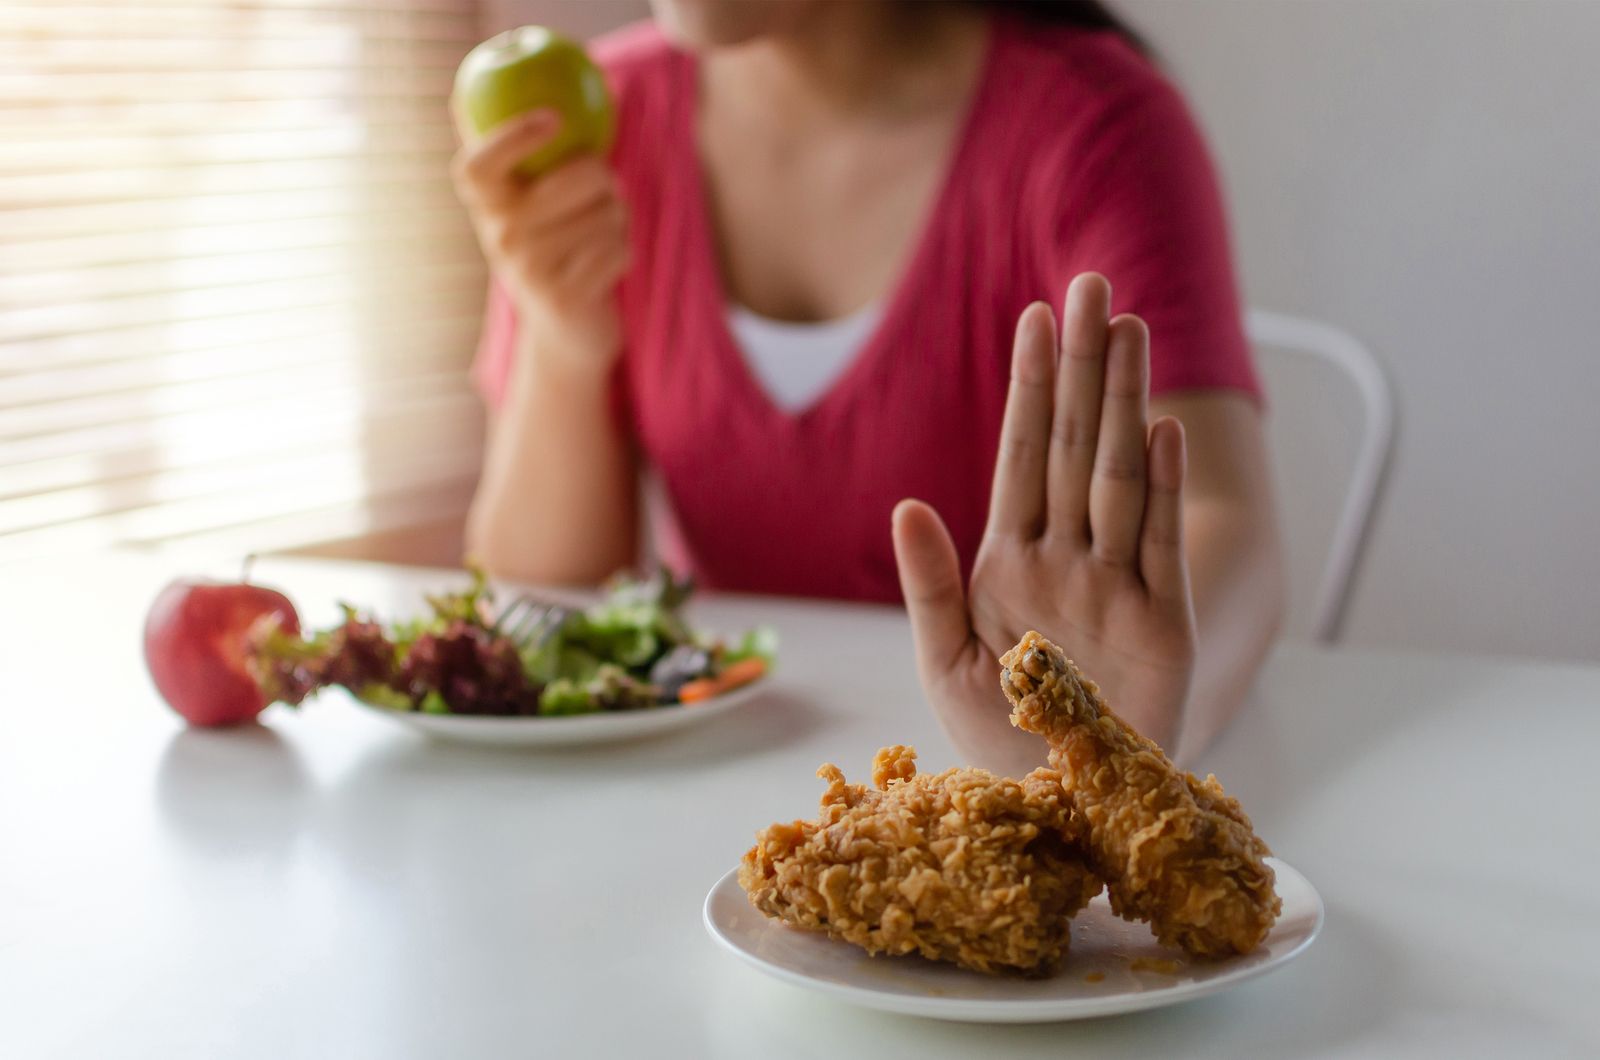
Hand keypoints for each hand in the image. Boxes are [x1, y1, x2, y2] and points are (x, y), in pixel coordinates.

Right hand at [451, 109, 629, 374]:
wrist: (564, 334)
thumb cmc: (555, 249)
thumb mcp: (532, 203)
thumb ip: (531, 151)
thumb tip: (559, 81)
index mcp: (486, 206)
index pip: (478, 165)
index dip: (512, 136)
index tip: (553, 119)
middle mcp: (500, 237)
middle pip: (576, 177)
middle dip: (605, 178)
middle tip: (602, 189)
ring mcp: (530, 272)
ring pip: (607, 213)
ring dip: (618, 220)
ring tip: (599, 236)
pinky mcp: (565, 299)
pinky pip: (620, 248)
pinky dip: (624, 252)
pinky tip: (605, 268)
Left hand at [892, 272, 1196, 775]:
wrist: (1058, 801)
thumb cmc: (999, 731)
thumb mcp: (944, 661)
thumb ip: (928, 584)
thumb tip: (908, 502)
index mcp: (1010, 561)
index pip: (1022, 456)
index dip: (1030, 387)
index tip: (1035, 319)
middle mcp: (1068, 558)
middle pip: (1074, 446)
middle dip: (1082, 368)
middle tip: (1092, 285)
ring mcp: (1117, 585)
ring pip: (1119, 476)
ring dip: (1122, 404)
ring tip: (1129, 331)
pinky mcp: (1163, 624)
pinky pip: (1157, 546)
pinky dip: (1158, 491)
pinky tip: (1157, 432)